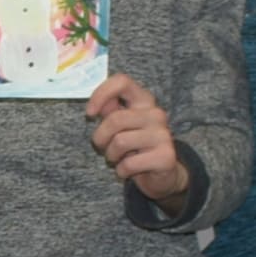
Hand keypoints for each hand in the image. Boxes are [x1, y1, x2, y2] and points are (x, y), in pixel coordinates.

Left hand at [85, 72, 187, 201]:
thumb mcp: (121, 127)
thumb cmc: (136, 147)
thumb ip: (110, 112)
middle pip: (115, 119)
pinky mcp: (165, 156)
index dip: (101, 94)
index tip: (90, 113)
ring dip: (111, 156)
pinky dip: (121, 171)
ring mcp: (163, 134)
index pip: (122, 82)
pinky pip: (128, 164)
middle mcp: (156, 114)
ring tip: (118, 159)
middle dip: (100, 137)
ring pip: (120, 142)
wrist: (162, 174)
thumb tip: (97, 105)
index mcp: (144, 101)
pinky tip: (128, 171)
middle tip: (103, 147)